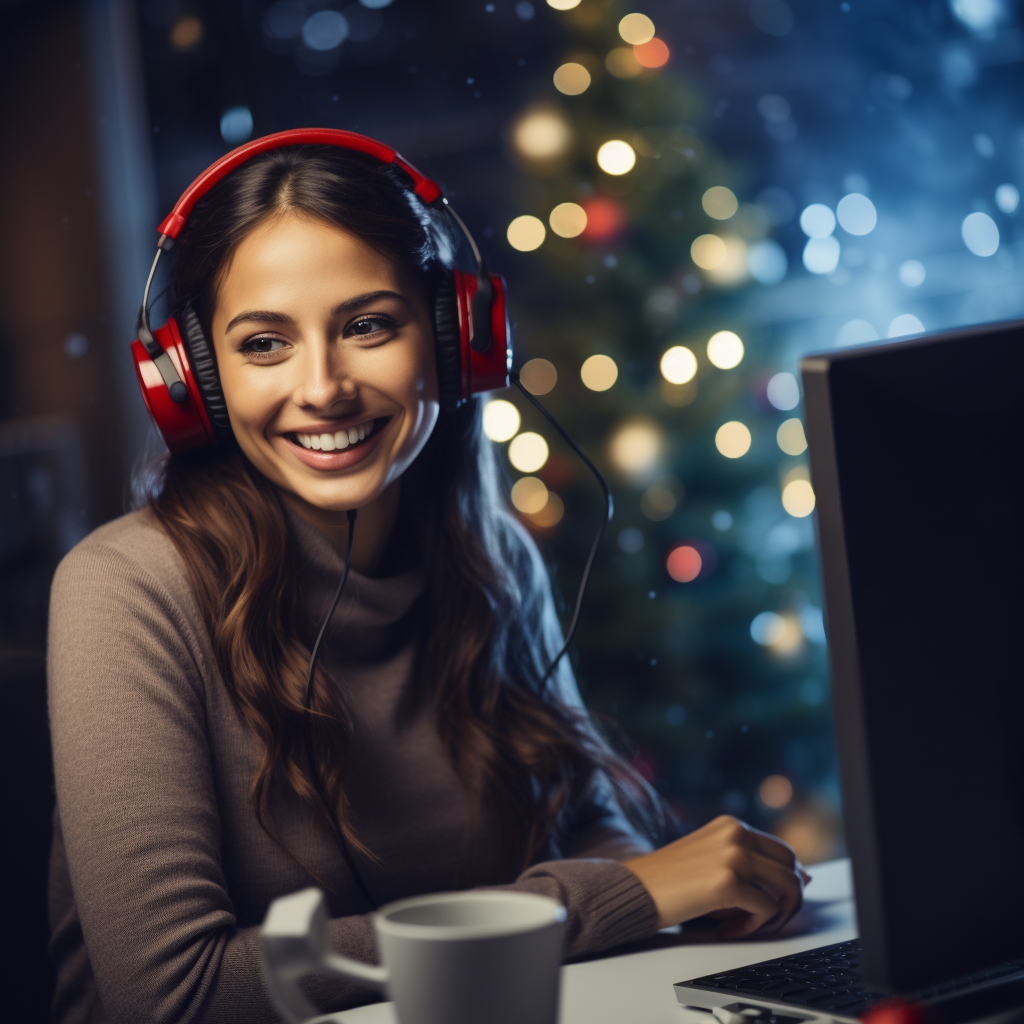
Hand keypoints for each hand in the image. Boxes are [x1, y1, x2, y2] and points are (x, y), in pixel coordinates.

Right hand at [623, 815, 810, 938]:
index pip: (783, 851)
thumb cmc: (671, 880)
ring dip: (777, 914)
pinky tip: (727, 929)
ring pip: (789, 887)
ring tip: (750, 924)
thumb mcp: (713, 860)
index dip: (789, 881)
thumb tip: (804, 878)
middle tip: (772, 919)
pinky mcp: (728, 882)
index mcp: (731, 825)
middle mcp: (736, 834)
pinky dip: (752, 926)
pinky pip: (766, 910)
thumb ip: (751, 864)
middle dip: (791, 899)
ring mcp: (734, 856)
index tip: (780, 902)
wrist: (636, 889)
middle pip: (792, 868)